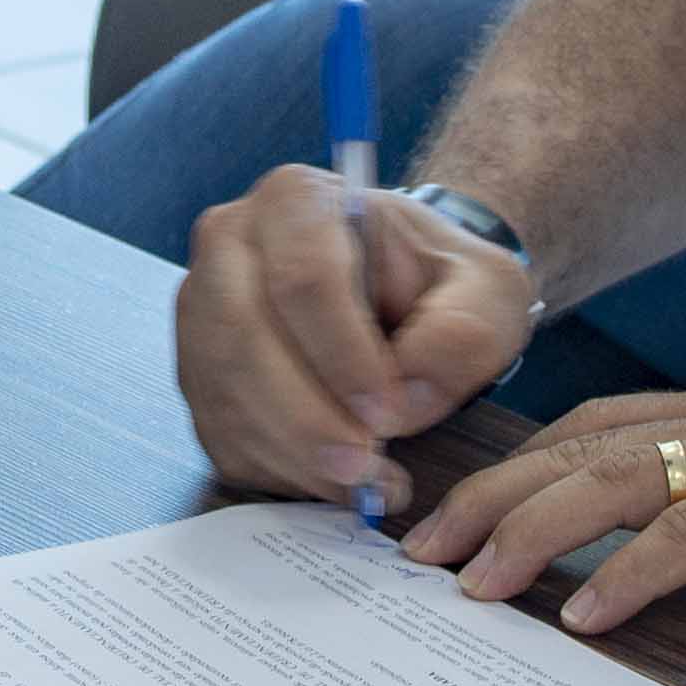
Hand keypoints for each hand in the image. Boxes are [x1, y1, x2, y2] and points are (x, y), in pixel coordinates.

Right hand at [176, 164, 533, 507]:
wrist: (405, 294)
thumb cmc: (440, 283)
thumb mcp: (486, 292)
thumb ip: (464, 332)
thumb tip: (406, 396)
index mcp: (296, 201)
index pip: (302, 278)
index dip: (342, 356)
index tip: (390, 413)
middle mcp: (229, 245)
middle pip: (241, 336)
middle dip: (306, 417)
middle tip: (366, 467)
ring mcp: (201, 312)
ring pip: (223, 392)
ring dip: (292, 452)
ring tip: (363, 484)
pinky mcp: (199, 374)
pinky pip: (218, 432)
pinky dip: (274, 470)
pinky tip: (331, 481)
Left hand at [413, 382, 685, 639]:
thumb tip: (654, 552)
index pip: (591, 425)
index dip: (512, 465)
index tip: (449, 513)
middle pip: (579, 449)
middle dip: (490, 498)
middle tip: (417, 553)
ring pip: (617, 482)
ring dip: (532, 535)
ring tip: (473, 586)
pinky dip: (627, 574)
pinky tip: (583, 616)